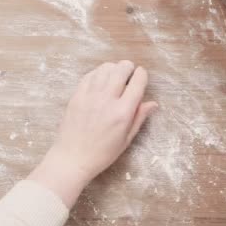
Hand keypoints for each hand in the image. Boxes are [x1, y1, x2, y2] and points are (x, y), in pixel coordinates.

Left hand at [29, 61, 156, 206]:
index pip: (137, 82)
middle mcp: (107, 99)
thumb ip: (139, 117)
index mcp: (122, 112)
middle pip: (122, 69)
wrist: (72, 157)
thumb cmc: (102, 153)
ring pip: (105, 68)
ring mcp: (90, 95)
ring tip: (115, 76)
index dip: (142, 75)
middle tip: (129, 74)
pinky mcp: (77, 95)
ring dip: (114, 68)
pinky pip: (90, 75)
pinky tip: (101, 80)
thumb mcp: (126, 139)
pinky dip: (98, 73)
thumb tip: (153, 103)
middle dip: (129, 68)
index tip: (141, 76)